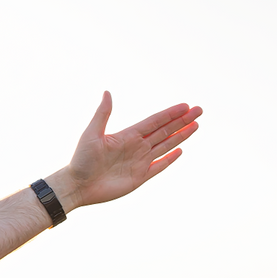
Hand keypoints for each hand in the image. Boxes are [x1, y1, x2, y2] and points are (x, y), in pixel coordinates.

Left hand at [54, 92, 201, 210]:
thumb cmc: (81, 160)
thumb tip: (107, 92)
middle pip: (165, 130)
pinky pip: (159, 166)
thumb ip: (103, 114)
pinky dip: (170, 159)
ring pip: (166, 145)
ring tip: (196, 125)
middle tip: (199, 110)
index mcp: (127, 135)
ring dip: (181, 135)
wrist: (77, 185)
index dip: (170, 113)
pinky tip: (180, 150)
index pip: (154, 121)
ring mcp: (139, 162)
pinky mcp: (140, 177)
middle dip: (182, 120)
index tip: (186, 105)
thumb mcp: (92, 134)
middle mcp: (136, 146)